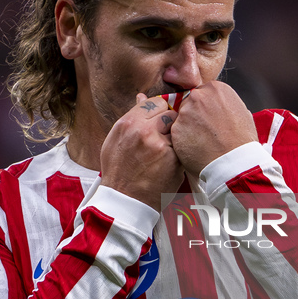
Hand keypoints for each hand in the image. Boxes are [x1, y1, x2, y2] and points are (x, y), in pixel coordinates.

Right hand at [100, 94, 183, 211]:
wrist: (124, 201)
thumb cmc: (118, 171)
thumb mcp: (115, 140)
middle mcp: (144, 131)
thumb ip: (131, 118)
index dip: (160, 111)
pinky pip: (182, 149)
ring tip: (164, 153)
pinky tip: (167, 164)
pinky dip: (178, 155)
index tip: (159, 121)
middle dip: (169, 123)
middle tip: (163, 138)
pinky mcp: (174, 160)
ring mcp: (160, 146)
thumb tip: (141, 97)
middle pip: (169, 113)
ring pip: (178, 131)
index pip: (154, 102)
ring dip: (174, 139)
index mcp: (128, 123)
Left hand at [170, 81, 257, 175]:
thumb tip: (220, 105)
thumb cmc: (241, 141)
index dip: (204, 109)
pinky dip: (183, 142)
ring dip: (187, 129)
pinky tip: (196, 149)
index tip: (208, 120)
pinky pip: (176, 134)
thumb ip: (225, 104)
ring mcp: (185, 112)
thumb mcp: (242, 112)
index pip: (202, 94)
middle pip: (188, 103)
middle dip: (194, 117)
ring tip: (202, 143)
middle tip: (204, 133)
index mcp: (216, 89)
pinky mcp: (176, 129)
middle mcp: (198, 96)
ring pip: (181, 118)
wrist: (234, 162)